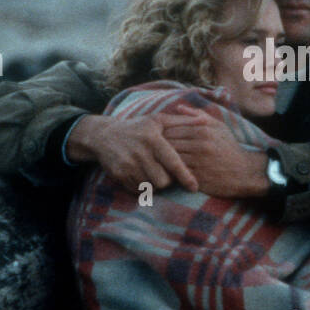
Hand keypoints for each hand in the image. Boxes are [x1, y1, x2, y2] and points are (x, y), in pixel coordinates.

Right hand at [67, 113, 197, 193]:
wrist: (104, 135)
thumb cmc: (138, 127)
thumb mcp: (158, 120)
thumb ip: (183, 121)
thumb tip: (205, 121)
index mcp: (153, 139)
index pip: (173, 162)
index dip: (185, 176)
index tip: (194, 186)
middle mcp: (140, 153)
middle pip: (163, 181)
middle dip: (168, 180)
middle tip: (166, 172)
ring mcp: (128, 165)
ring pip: (151, 187)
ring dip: (155, 184)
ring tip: (154, 172)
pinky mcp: (119, 174)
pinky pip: (137, 189)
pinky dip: (143, 186)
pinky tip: (142, 175)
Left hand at [160, 108, 268, 198]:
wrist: (244, 172)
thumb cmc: (229, 147)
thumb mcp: (219, 127)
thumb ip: (198, 115)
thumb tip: (178, 107)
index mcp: (203, 129)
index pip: (172, 128)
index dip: (160, 132)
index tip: (154, 136)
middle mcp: (200, 144)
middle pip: (168, 142)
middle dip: (157, 145)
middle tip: (149, 147)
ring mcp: (198, 162)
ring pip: (170, 157)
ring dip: (160, 158)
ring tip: (153, 158)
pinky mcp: (197, 177)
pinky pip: (176, 172)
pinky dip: (168, 170)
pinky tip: (163, 170)